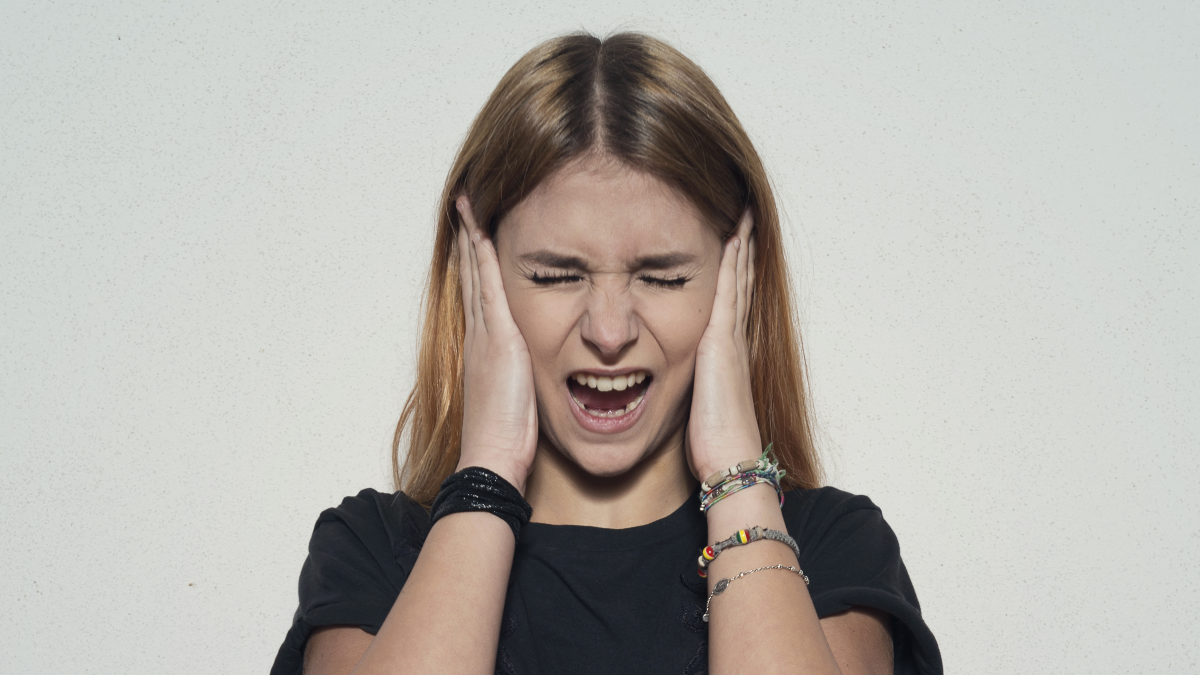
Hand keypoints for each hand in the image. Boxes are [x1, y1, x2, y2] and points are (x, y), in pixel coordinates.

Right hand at [455, 197, 537, 493]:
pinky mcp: (498, 337)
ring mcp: (485, 334)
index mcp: (485, 348)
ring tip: (469, 203)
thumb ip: (520, 379)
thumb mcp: (516, 399)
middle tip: (466, 203)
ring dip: (472, 235)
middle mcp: (479, 334)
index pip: (479, 293)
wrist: (493, 458)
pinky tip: (481, 228)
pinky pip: (487, 284)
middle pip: (470, 274)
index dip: (475, 262)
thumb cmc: (507, 438)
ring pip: (475, 272)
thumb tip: (528, 374)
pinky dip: (482, 254)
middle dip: (469, 238)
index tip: (474, 233)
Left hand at [685, 210, 762, 480]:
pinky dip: (733, 261)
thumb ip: (690, 388)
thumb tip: (673, 383)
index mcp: (722, 354)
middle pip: (738, 282)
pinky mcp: (721, 340)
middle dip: (740, 248)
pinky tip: (732, 235)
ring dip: (740, 244)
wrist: (730, 460)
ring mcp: (729, 337)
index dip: (732, 272)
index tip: (731, 242)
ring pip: (737, 279)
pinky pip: (728, 289)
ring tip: (742, 213)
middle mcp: (730, 339)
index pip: (727, 301)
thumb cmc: (712, 442)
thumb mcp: (696, 406)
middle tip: (742, 213)